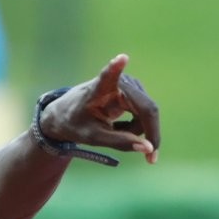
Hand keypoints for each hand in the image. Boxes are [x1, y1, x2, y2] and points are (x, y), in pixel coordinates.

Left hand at [40, 54, 159, 163]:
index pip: (109, 76)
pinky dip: (136, 128)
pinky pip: (144, 115)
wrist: (68, 113)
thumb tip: (148, 148)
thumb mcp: (94, 138)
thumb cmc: (76, 124)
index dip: (115, 68)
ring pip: (146, 114)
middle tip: (150, 160)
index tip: (120, 58)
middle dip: (150, 133)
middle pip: (146, 109)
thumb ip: (120, 142)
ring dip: (135, 131)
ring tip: (113, 132)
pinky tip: (117, 126)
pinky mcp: (136, 91)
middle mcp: (121, 81)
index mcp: (100, 87)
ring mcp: (132, 85)